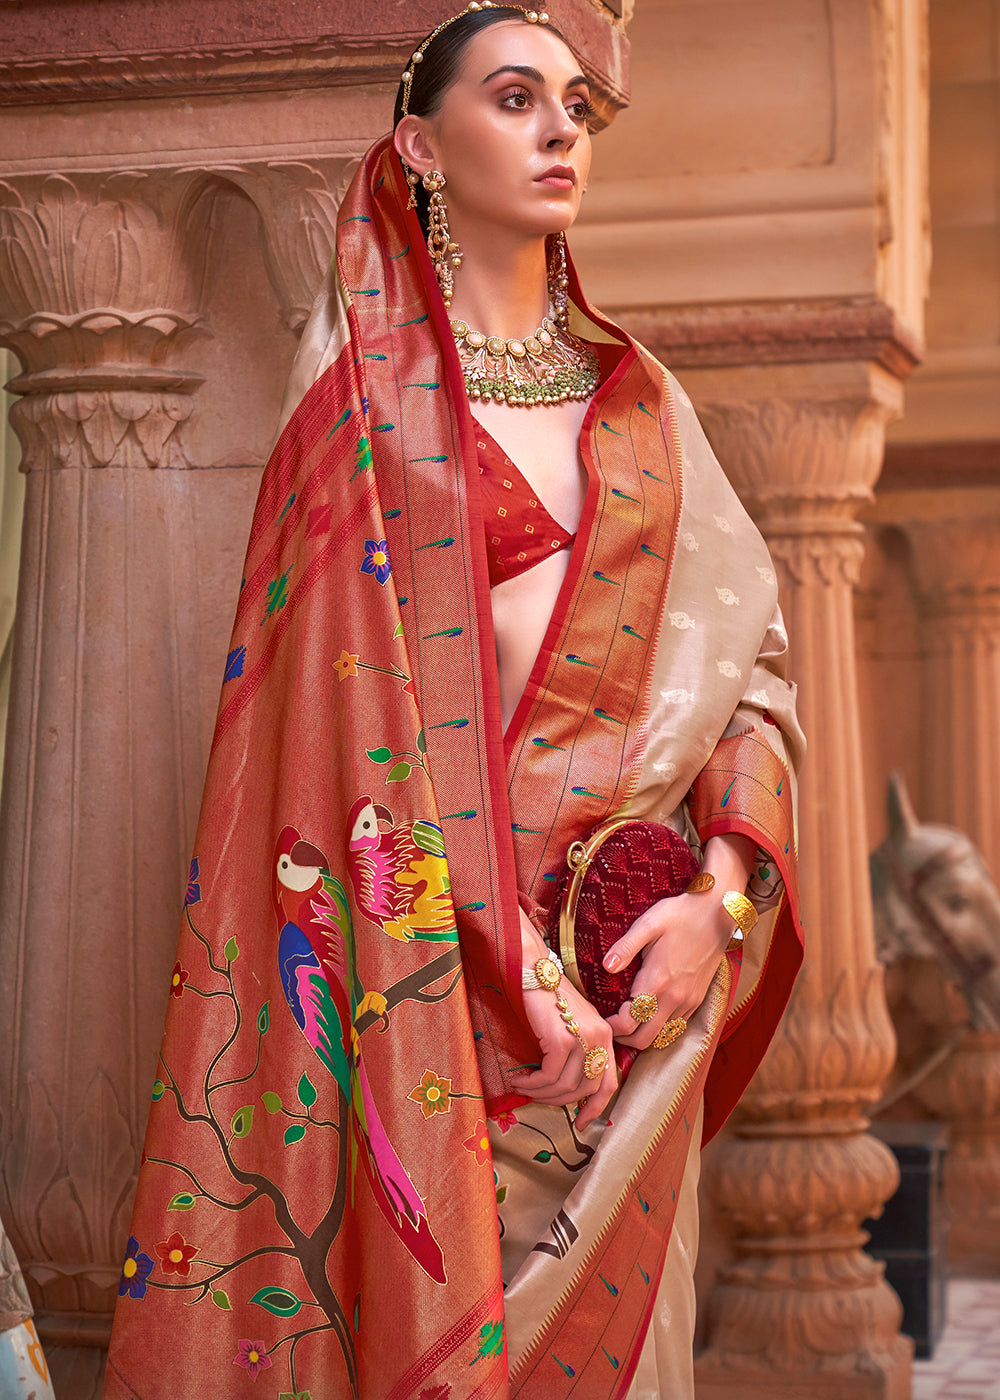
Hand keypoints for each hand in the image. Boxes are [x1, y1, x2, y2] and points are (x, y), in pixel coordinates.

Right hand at [509, 971, 617, 1130]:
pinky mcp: (562, 1039)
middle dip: (558, 1101)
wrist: (531, 969)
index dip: (596, 1108)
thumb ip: (575, 1053)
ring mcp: (582, 1038)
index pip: (609, 1083)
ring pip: (565, 1085)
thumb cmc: (545, 997)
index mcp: (605, 1035)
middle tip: (535, 1097)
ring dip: (540, 1092)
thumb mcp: (569, 1026)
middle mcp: (600, 1037)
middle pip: (585, 1089)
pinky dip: (532, 1082)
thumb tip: (564, 1089)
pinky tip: (519, 1078)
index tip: (580, 1124)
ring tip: (522, 1086)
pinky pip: (548, 1075)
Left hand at [605, 832, 756, 1049]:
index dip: (612, 1026)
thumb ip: (625, 947)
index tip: (601, 1017)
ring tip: (626, 1019)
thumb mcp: (648, 923)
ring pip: (661, 1036)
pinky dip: (659, 1027)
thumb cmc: (680, 914)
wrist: (717, 912)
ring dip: (641, 1033)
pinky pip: (675, 1026)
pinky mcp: (697, 999)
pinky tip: (648, 1011)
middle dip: (624, 1038)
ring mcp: (688, 1001)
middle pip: (644, 1040)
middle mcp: (674, 998)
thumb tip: (605, 967)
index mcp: (658, 981)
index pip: (630, 1023)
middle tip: (610, 1024)